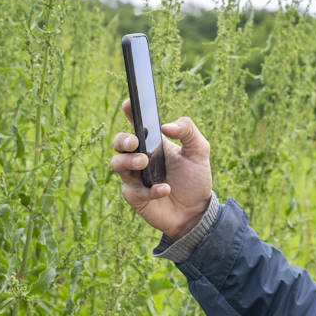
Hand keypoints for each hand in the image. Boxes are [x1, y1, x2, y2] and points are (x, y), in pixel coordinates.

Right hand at [110, 98, 212, 239]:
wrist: (197, 211)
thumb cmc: (195, 179)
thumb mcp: (199, 151)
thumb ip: (188, 131)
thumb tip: (167, 126)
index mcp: (153, 143)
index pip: (136, 123)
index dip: (129, 112)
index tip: (129, 103)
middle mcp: (140, 157)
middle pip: (118, 143)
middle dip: (122, 140)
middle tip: (134, 142)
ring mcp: (134, 178)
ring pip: (117, 164)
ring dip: (129, 161)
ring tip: (144, 162)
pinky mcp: (135, 197)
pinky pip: (134, 191)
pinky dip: (149, 190)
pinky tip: (164, 189)